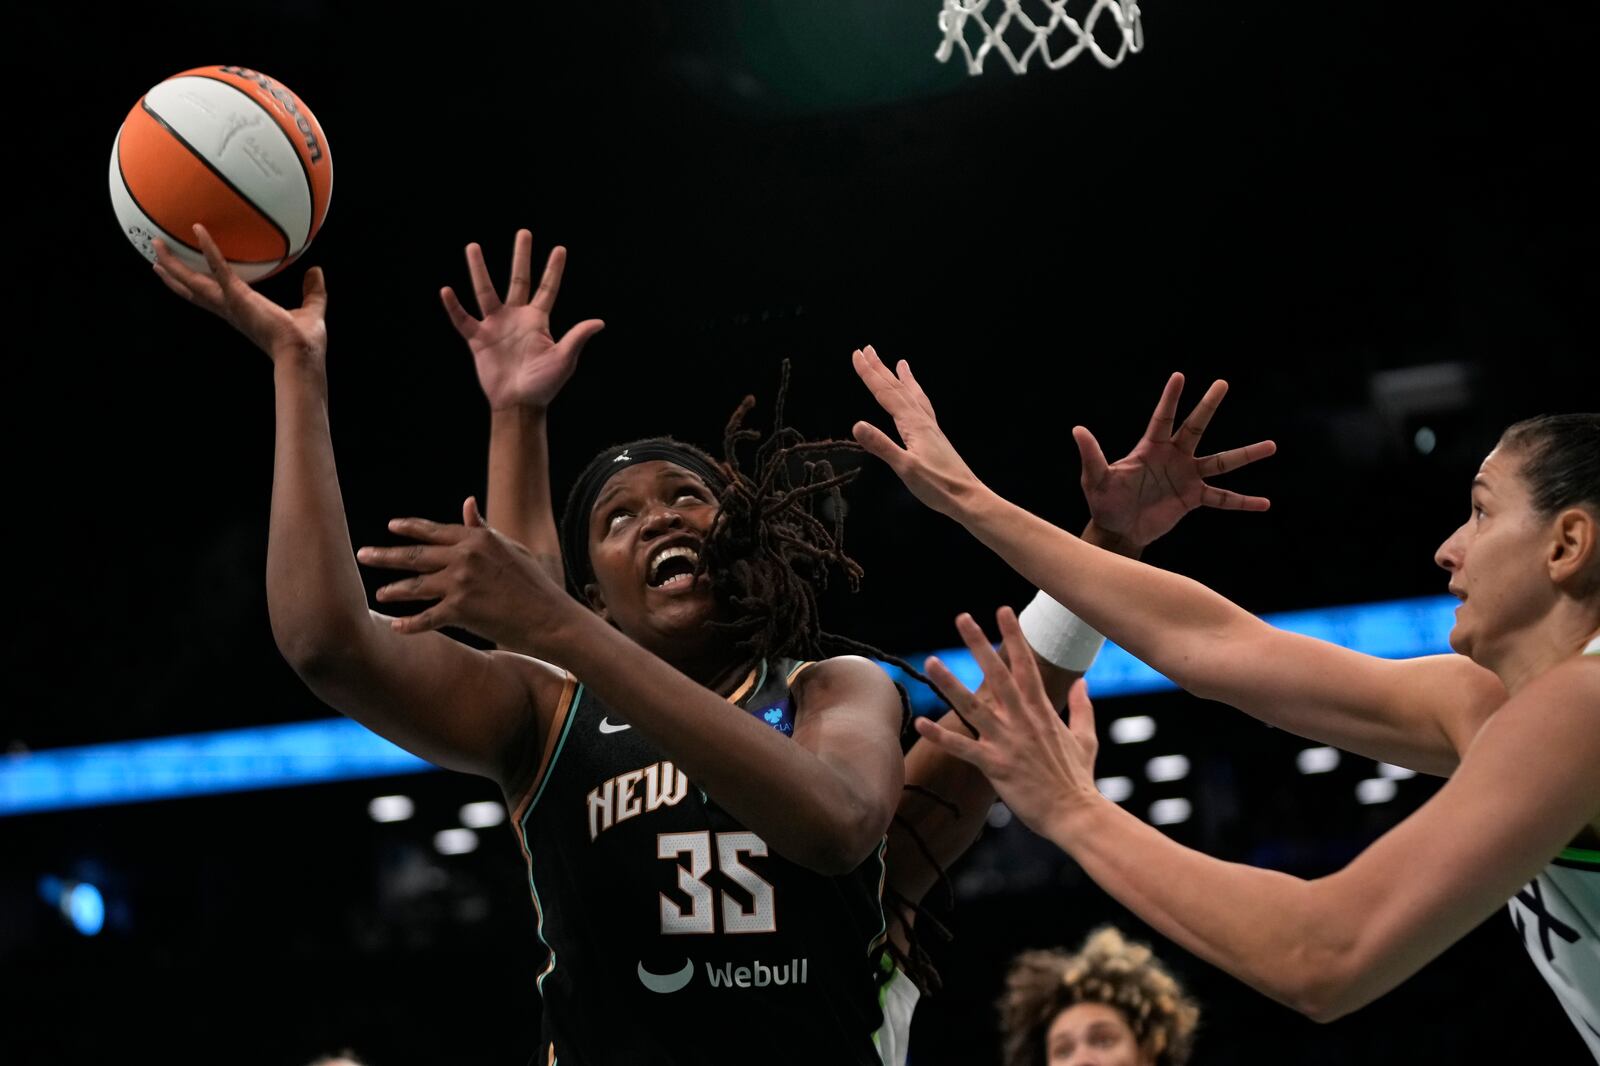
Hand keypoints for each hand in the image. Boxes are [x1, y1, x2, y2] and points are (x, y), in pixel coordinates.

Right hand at [152, 225, 326, 365]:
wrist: (302, 354)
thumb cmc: (305, 342)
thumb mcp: (311, 310)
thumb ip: (312, 291)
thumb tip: (317, 271)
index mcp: (240, 313)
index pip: (210, 299)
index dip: (192, 288)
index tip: (178, 278)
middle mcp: (229, 309)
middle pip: (192, 291)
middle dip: (173, 276)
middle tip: (155, 260)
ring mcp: (230, 303)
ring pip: (192, 281)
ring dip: (174, 263)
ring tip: (156, 244)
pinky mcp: (238, 296)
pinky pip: (219, 268)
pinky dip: (209, 248)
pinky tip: (199, 229)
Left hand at [356, 496, 579, 647]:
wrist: (549, 617)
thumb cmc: (533, 583)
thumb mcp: (510, 548)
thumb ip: (483, 529)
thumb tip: (467, 503)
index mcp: (477, 539)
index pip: (434, 531)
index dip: (410, 528)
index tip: (391, 527)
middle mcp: (465, 557)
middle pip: (415, 556)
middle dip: (385, 555)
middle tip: (363, 554)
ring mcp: (461, 584)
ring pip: (416, 586)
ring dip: (394, 590)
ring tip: (380, 593)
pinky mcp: (461, 611)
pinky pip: (427, 618)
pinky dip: (410, 624)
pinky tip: (396, 627)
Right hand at [441, 230, 604, 411]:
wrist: (519, 404)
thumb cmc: (544, 384)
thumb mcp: (564, 359)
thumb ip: (577, 337)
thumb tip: (600, 322)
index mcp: (538, 320)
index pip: (548, 288)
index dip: (553, 269)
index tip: (560, 248)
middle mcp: (516, 318)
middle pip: (518, 280)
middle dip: (521, 257)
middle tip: (523, 232)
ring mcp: (496, 326)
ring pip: (485, 292)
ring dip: (479, 269)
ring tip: (473, 246)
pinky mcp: (478, 339)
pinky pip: (463, 319)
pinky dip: (454, 307)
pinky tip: (447, 290)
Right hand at [850, 345, 987, 519]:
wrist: (967, 497)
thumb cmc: (937, 486)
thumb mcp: (905, 468)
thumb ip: (881, 446)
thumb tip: (857, 424)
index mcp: (913, 425)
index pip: (886, 394)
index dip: (870, 374)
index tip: (856, 355)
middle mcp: (922, 420)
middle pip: (898, 389)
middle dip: (880, 369)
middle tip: (866, 350)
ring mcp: (931, 428)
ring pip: (912, 395)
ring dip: (902, 378)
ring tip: (899, 363)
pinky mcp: (935, 437)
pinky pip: (923, 407)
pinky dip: (916, 396)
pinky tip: (916, 399)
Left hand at [914, 608, 1103, 834]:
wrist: (1075, 814)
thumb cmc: (1078, 779)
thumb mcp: (1086, 738)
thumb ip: (1081, 707)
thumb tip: (1083, 682)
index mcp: (1041, 712)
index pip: (1025, 665)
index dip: (1013, 637)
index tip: (1003, 610)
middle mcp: (1022, 720)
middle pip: (997, 675)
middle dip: (978, 645)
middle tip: (962, 617)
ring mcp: (1007, 741)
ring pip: (972, 706)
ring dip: (949, 684)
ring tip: (930, 661)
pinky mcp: (995, 765)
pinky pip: (962, 747)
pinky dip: (941, 735)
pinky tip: (920, 722)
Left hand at [1076, 373, 1275, 548]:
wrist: (1118, 529)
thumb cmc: (1104, 502)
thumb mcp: (1095, 479)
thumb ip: (1092, 455)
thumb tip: (1077, 429)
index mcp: (1150, 448)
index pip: (1162, 418)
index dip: (1170, 398)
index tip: (1179, 376)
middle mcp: (1173, 457)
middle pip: (1196, 427)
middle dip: (1208, 406)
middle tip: (1222, 383)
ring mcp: (1187, 476)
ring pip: (1221, 462)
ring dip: (1245, 455)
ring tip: (1272, 445)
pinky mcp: (1193, 498)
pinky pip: (1223, 498)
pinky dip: (1242, 501)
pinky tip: (1264, 503)